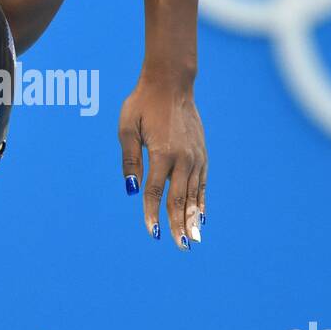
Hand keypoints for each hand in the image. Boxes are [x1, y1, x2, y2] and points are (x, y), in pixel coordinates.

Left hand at [118, 77, 205, 249]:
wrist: (171, 83)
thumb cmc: (143, 103)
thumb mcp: (128, 127)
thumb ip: (130, 159)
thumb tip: (130, 189)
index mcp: (162, 153)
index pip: (154, 192)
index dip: (152, 214)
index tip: (151, 233)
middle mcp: (183, 158)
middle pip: (179, 199)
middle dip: (178, 225)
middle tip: (180, 246)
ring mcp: (196, 156)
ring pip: (194, 194)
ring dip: (192, 218)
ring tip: (193, 239)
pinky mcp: (202, 154)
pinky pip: (202, 184)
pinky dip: (201, 201)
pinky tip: (200, 218)